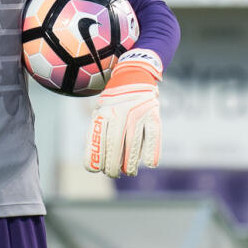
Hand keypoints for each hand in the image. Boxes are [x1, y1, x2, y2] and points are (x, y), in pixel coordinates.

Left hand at [86, 50, 162, 177]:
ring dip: (131, 162)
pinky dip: (152, 150)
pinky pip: (153, 135)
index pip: (98, 140)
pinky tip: (149, 164)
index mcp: (104, 112)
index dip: (96, 157)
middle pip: (115, 144)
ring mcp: (137, 113)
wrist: (134, 73)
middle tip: (113, 174)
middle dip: (113, 164)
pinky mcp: (153, 114)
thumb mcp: (100, 110)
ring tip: (129, 172)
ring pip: (133, 142)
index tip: (96, 170)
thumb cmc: (114, 100)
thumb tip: (94, 163)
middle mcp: (119, 112)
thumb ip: (97, 132)